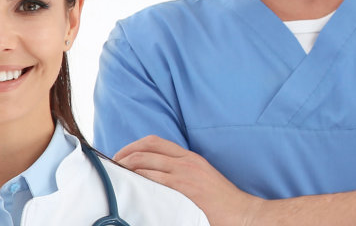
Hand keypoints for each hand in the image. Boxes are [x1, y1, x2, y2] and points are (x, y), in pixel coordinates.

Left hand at [114, 135, 264, 224]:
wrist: (243, 214)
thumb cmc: (222, 201)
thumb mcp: (201, 177)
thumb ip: (180, 171)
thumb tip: (153, 173)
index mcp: (189, 157)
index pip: (154, 141)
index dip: (132, 146)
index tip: (120, 156)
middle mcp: (185, 161)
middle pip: (144, 148)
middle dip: (123, 155)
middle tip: (112, 167)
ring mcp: (184, 174)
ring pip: (144, 162)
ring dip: (126, 168)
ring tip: (116, 176)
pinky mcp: (183, 188)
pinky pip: (152, 178)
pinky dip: (137, 179)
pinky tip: (130, 186)